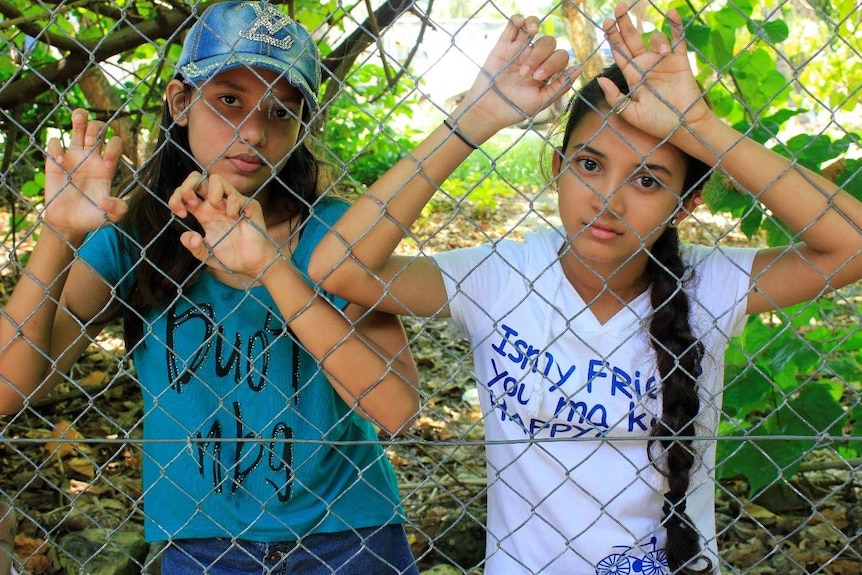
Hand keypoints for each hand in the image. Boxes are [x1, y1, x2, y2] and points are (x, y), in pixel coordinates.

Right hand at [43, 109, 125, 237]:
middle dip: (97, 128)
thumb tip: (108, 202)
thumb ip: (117, 210)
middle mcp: (91, 157)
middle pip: (98, 127)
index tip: (108, 164)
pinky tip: (59, 161)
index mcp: (107, 166)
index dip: (114, 147)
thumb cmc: (91, 217)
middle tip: (92, 142)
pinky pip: (54, 141)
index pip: (116, 143)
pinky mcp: (54, 161)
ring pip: (78, 125)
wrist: (68, 223)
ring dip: (80, 119)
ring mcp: (73, 156)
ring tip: (78, 124)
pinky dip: (56, 146)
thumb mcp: (109, 218)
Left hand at [169, 172, 277, 282]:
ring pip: (217, 179)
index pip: (185, 192)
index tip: (181, 214)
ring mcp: (232, 203)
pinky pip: (236, 197)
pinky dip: (231, 207)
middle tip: (192, 204)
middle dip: (188, 186)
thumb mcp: (205, 254)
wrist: (252, 265)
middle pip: (198, 177)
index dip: (177, 198)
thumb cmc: (231, 257)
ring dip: (212, 194)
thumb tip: (188, 236)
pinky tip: (235, 219)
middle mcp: (216, 204)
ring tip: (217, 210)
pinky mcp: (249, 206)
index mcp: (204, 212)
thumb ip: (192, 246)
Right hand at [454, 15, 576, 136]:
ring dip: (534, 25)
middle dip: (539, 56)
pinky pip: (513, 25)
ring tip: (531, 31)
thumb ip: (561, 86)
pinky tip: (520, 24)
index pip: (560, 56)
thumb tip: (580, 68)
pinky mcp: (503, 45)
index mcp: (546, 70)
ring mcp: (519, 49)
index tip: (537, 77)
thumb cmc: (516, 108)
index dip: (553, 63)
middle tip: (526, 73)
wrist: (489, 109)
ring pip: (533, 27)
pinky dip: (518, 19)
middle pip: (548, 42)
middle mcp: (535, 57)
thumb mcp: (542, 101)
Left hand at [601, 3, 712, 139]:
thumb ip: (615, 97)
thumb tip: (600, 79)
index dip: (612, 38)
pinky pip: (677, 40)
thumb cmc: (656, 123)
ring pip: (654, 39)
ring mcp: (663, 61)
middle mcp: (646, 65)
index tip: (605, 23)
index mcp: (633, 76)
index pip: (619, 52)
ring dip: (655, 40)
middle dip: (624, 24)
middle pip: (632, 40)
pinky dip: (675, 26)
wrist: (683, 127)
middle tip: (618, 8)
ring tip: (662, 53)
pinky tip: (671, 14)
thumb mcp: (630, 113)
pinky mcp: (679, 61)